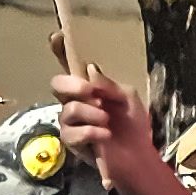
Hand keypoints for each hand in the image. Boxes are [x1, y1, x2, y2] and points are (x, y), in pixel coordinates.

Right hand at [54, 59, 159, 192]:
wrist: (138, 158)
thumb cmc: (134, 126)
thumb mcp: (128, 99)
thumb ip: (108, 85)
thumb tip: (89, 69)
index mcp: (89, 88)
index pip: (71, 66)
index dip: (61, 51)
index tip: (57, 36)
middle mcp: (75, 101)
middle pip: (58, 84)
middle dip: (72, 85)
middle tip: (90, 91)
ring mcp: (71, 122)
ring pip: (68, 109)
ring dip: (91, 113)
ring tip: (107, 121)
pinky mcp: (72, 143)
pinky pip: (73, 132)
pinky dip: (91, 131)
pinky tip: (105, 135)